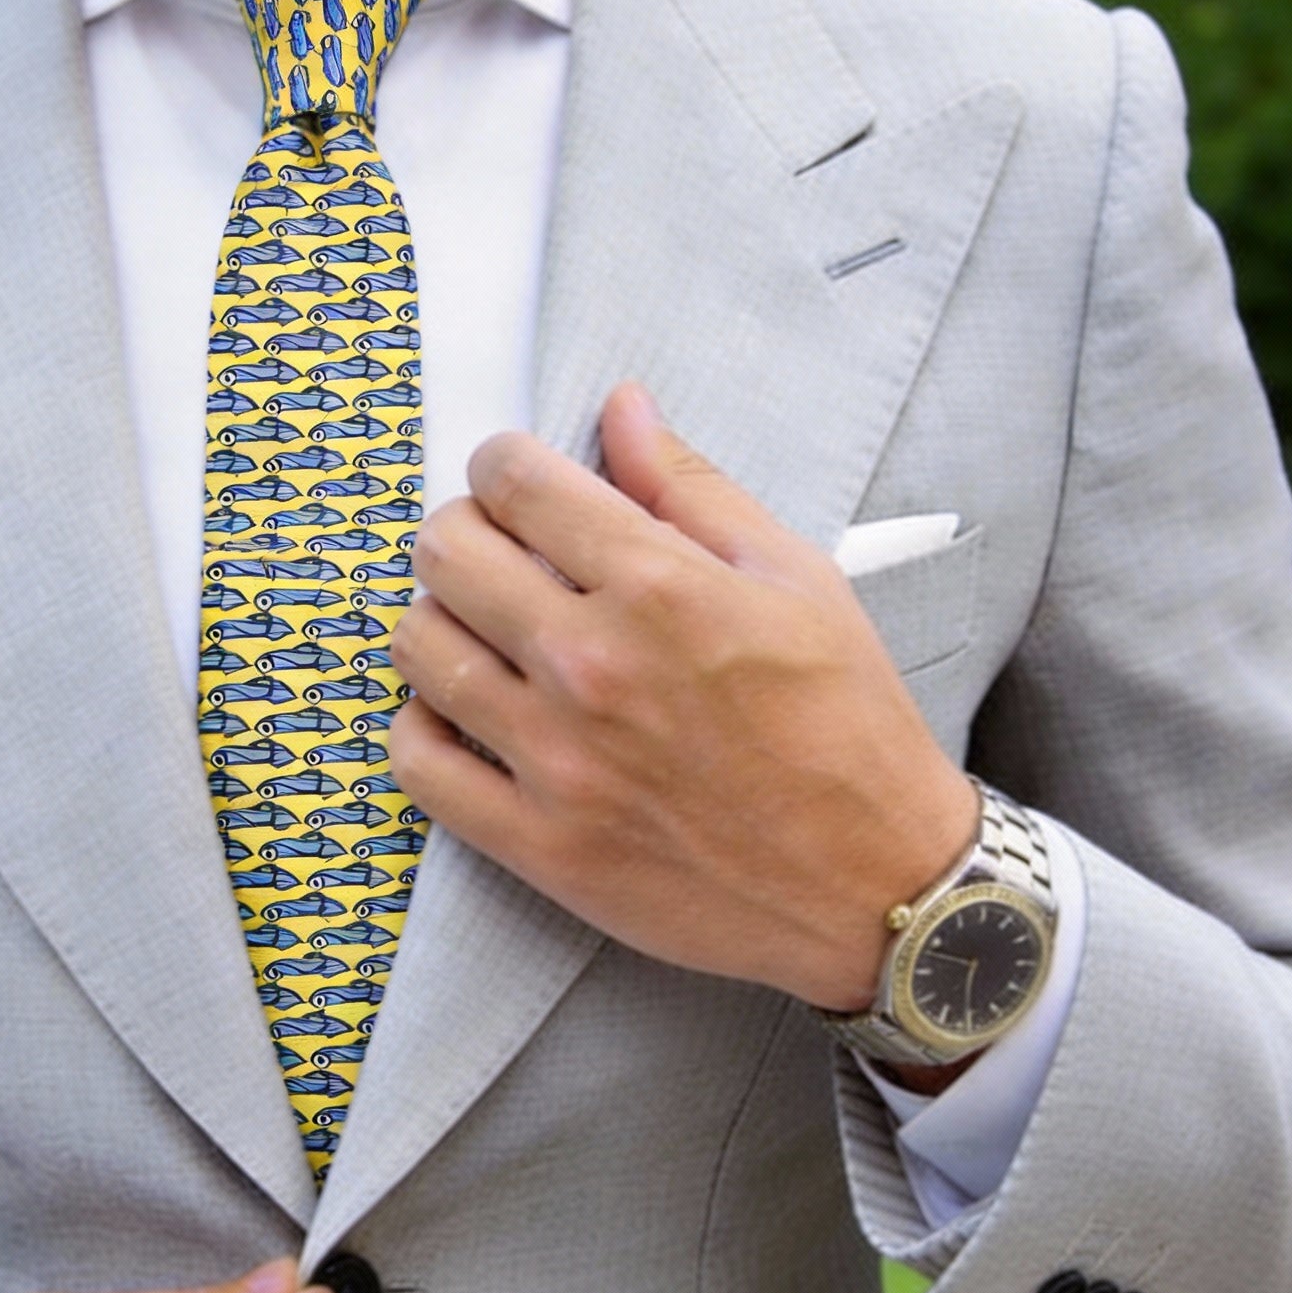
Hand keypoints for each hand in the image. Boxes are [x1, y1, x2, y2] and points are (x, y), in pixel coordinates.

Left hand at [388, 381, 978, 1010]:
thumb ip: (692, 489)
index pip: (513, 480)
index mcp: (658, 588)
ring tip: (486, 635)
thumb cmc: (847, 726)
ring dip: (440, 622)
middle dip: (465, 532)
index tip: (520, 485)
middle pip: (444, 552)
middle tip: (501, 555)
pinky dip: (423, 726)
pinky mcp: (536, 843)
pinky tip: (465, 714)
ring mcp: (554, 760)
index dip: (504, 465)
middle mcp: (591, 666)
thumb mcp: (796, 579)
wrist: (875, 885)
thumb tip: (620, 408)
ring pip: (416, 647)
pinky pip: (416, 763)